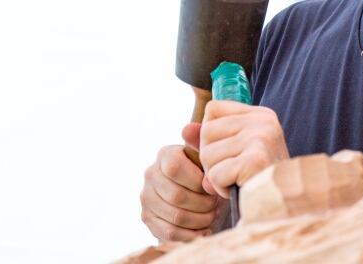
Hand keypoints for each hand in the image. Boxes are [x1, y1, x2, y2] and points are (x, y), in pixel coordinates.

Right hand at [140, 123, 223, 241]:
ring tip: (212, 215)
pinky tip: (203, 229)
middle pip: (177, 196)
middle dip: (203, 204)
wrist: (194, 190)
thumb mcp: (205, 156)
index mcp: (165, 155)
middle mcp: (150, 174)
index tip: (212, 185)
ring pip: (176, 216)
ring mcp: (146, 197)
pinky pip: (169, 232)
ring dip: (200, 219)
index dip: (198, 181)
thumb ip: (199, 141)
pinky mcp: (147, 218)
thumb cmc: (203, 170)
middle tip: (216, 204)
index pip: (175, 168)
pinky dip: (190, 234)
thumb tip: (188, 129)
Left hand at [199, 101, 289, 197]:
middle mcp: (263, 121)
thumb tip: (184, 130)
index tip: (228, 151)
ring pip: (207, 154)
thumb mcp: (236, 151)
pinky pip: (215, 174)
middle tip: (233, 171)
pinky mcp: (255, 160)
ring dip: (216, 175)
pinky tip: (239, 188)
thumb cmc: (258, 178)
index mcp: (261, 115)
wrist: (283, 205)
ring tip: (238, 180)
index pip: (213, 109)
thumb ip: (211, 138)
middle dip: (211, 158)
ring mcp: (261, 138)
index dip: (210, 134)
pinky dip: (221, 188)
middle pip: (207, 131)